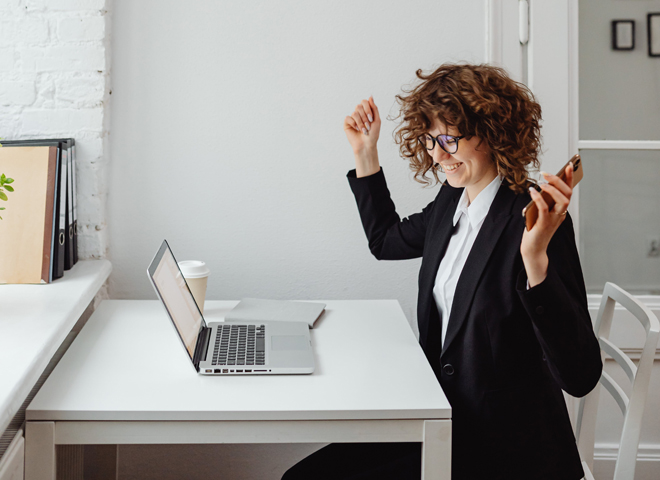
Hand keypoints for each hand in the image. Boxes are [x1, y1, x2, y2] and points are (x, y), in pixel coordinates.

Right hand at [344, 97, 381, 176]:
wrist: (367, 145)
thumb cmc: (373, 134)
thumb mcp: (377, 120)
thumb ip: (374, 108)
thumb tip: (370, 96)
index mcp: (366, 111)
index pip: (364, 102)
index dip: (367, 109)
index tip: (371, 119)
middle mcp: (359, 113)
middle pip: (359, 106)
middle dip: (365, 117)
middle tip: (368, 126)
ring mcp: (353, 118)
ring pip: (355, 113)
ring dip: (360, 123)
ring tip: (363, 130)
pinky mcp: (347, 123)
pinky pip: (348, 118)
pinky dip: (354, 124)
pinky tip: (356, 129)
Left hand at [520, 164, 573, 286]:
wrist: (533, 248)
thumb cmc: (536, 230)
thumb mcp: (541, 213)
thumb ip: (543, 201)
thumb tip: (541, 186)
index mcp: (560, 210)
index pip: (568, 191)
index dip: (570, 178)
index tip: (569, 165)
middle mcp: (560, 214)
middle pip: (567, 194)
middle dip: (559, 181)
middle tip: (547, 173)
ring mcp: (554, 220)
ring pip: (561, 201)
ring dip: (552, 189)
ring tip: (541, 181)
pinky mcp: (544, 225)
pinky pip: (544, 209)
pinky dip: (539, 198)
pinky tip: (532, 191)